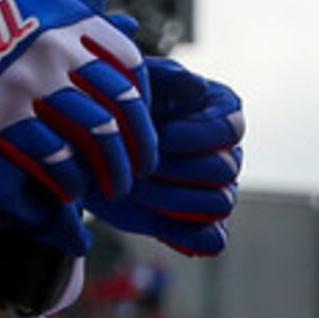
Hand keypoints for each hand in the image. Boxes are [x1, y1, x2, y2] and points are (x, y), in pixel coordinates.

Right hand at [0, 0, 156, 203]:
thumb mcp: (33, 4)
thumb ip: (81, 22)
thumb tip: (133, 26)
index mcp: (70, 18)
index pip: (130, 64)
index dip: (142, 103)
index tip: (137, 125)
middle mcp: (58, 46)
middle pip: (121, 103)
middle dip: (138, 144)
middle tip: (139, 169)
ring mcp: (31, 80)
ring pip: (96, 132)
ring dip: (112, 168)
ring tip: (112, 187)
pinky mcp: (2, 113)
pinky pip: (54, 154)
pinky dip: (71, 179)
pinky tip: (74, 190)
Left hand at [88, 36, 242, 257]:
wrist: (86, 149)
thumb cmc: (114, 109)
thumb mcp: (132, 82)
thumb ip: (164, 79)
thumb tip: (199, 89)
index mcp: (219, 112)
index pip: (232, 128)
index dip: (197, 135)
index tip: (160, 135)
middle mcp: (224, 152)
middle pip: (226, 168)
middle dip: (177, 169)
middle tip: (136, 168)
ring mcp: (213, 190)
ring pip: (221, 203)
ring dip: (175, 199)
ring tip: (135, 190)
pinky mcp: (195, 224)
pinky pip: (212, 238)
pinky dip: (187, 234)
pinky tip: (152, 217)